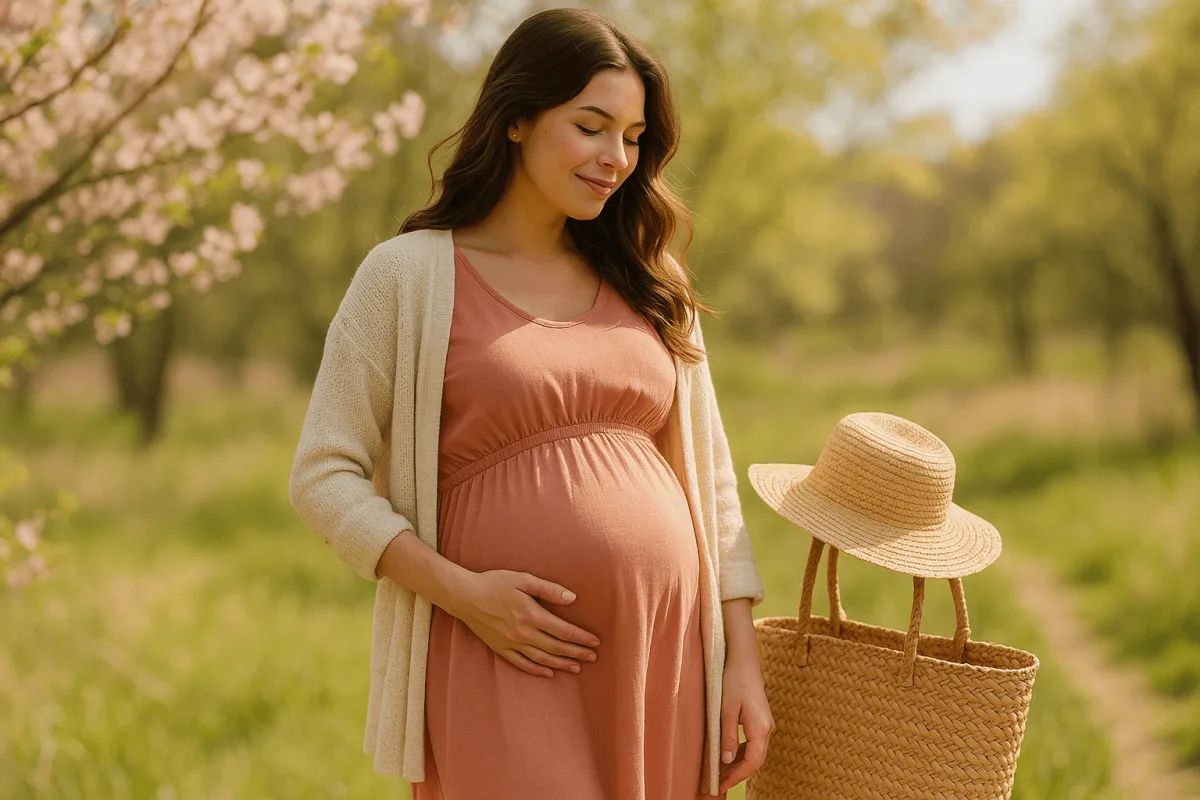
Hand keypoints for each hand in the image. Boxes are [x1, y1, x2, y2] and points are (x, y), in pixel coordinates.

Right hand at [454, 569, 601, 677]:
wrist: (464, 596)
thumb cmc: (494, 583)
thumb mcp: (523, 579)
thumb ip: (548, 589)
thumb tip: (573, 598)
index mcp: (531, 615)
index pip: (564, 631)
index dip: (581, 638)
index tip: (595, 642)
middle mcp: (523, 633)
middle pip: (556, 647)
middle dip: (577, 653)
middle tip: (593, 657)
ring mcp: (511, 643)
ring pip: (542, 659)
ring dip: (562, 664)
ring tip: (577, 667)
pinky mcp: (500, 649)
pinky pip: (522, 664)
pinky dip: (537, 670)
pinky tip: (549, 672)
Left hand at [717, 657, 774, 793]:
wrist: (745, 662)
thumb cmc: (734, 681)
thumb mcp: (726, 710)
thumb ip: (727, 736)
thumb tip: (725, 761)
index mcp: (760, 728)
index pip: (751, 762)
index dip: (737, 776)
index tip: (721, 785)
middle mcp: (767, 729)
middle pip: (755, 761)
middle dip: (737, 774)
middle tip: (718, 784)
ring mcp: (765, 726)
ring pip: (754, 754)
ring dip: (738, 765)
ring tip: (720, 774)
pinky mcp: (760, 722)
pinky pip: (753, 745)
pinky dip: (740, 754)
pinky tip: (727, 758)